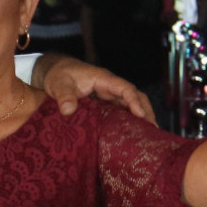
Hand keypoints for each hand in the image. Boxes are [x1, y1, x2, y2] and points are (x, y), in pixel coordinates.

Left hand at [35, 54, 154, 123]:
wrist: (54, 71)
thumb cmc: (58, 75)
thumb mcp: (58, 84)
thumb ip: (63, 96)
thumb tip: (68, 110)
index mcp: (103, 79)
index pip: (125, 89)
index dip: (134, 102)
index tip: (141, 116)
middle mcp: (110, 86)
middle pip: (135, 96)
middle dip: (145, 111)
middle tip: (153, 131)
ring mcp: (108, 94)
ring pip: (130, 104)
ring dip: (140, 117)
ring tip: (148, 136)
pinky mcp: (104, 102)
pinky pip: (121, 109)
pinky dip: (128, 120)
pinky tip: (131, 134)